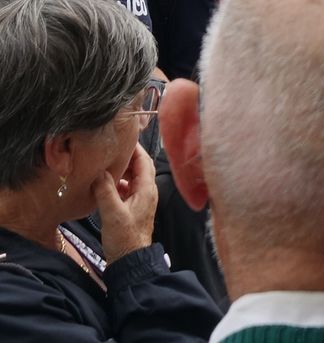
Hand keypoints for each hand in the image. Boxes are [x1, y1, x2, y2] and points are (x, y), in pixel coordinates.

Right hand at [93, 144, 157, 263]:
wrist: (130, 262)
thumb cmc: (124, 238)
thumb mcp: (112, 213)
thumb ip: (106, 190)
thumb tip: (100, 171)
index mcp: (146, 188)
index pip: (143, 160)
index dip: (134, 148)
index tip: (120, 138)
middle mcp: (147, 191)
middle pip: (140, 167)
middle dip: (126, 157)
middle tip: (110, 150)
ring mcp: (141, 200)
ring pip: (133, 178)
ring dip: (122, 171)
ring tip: (105, 165)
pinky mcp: (133, 209)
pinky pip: (128, 189)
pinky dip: (118, 184)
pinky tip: (105, 186)